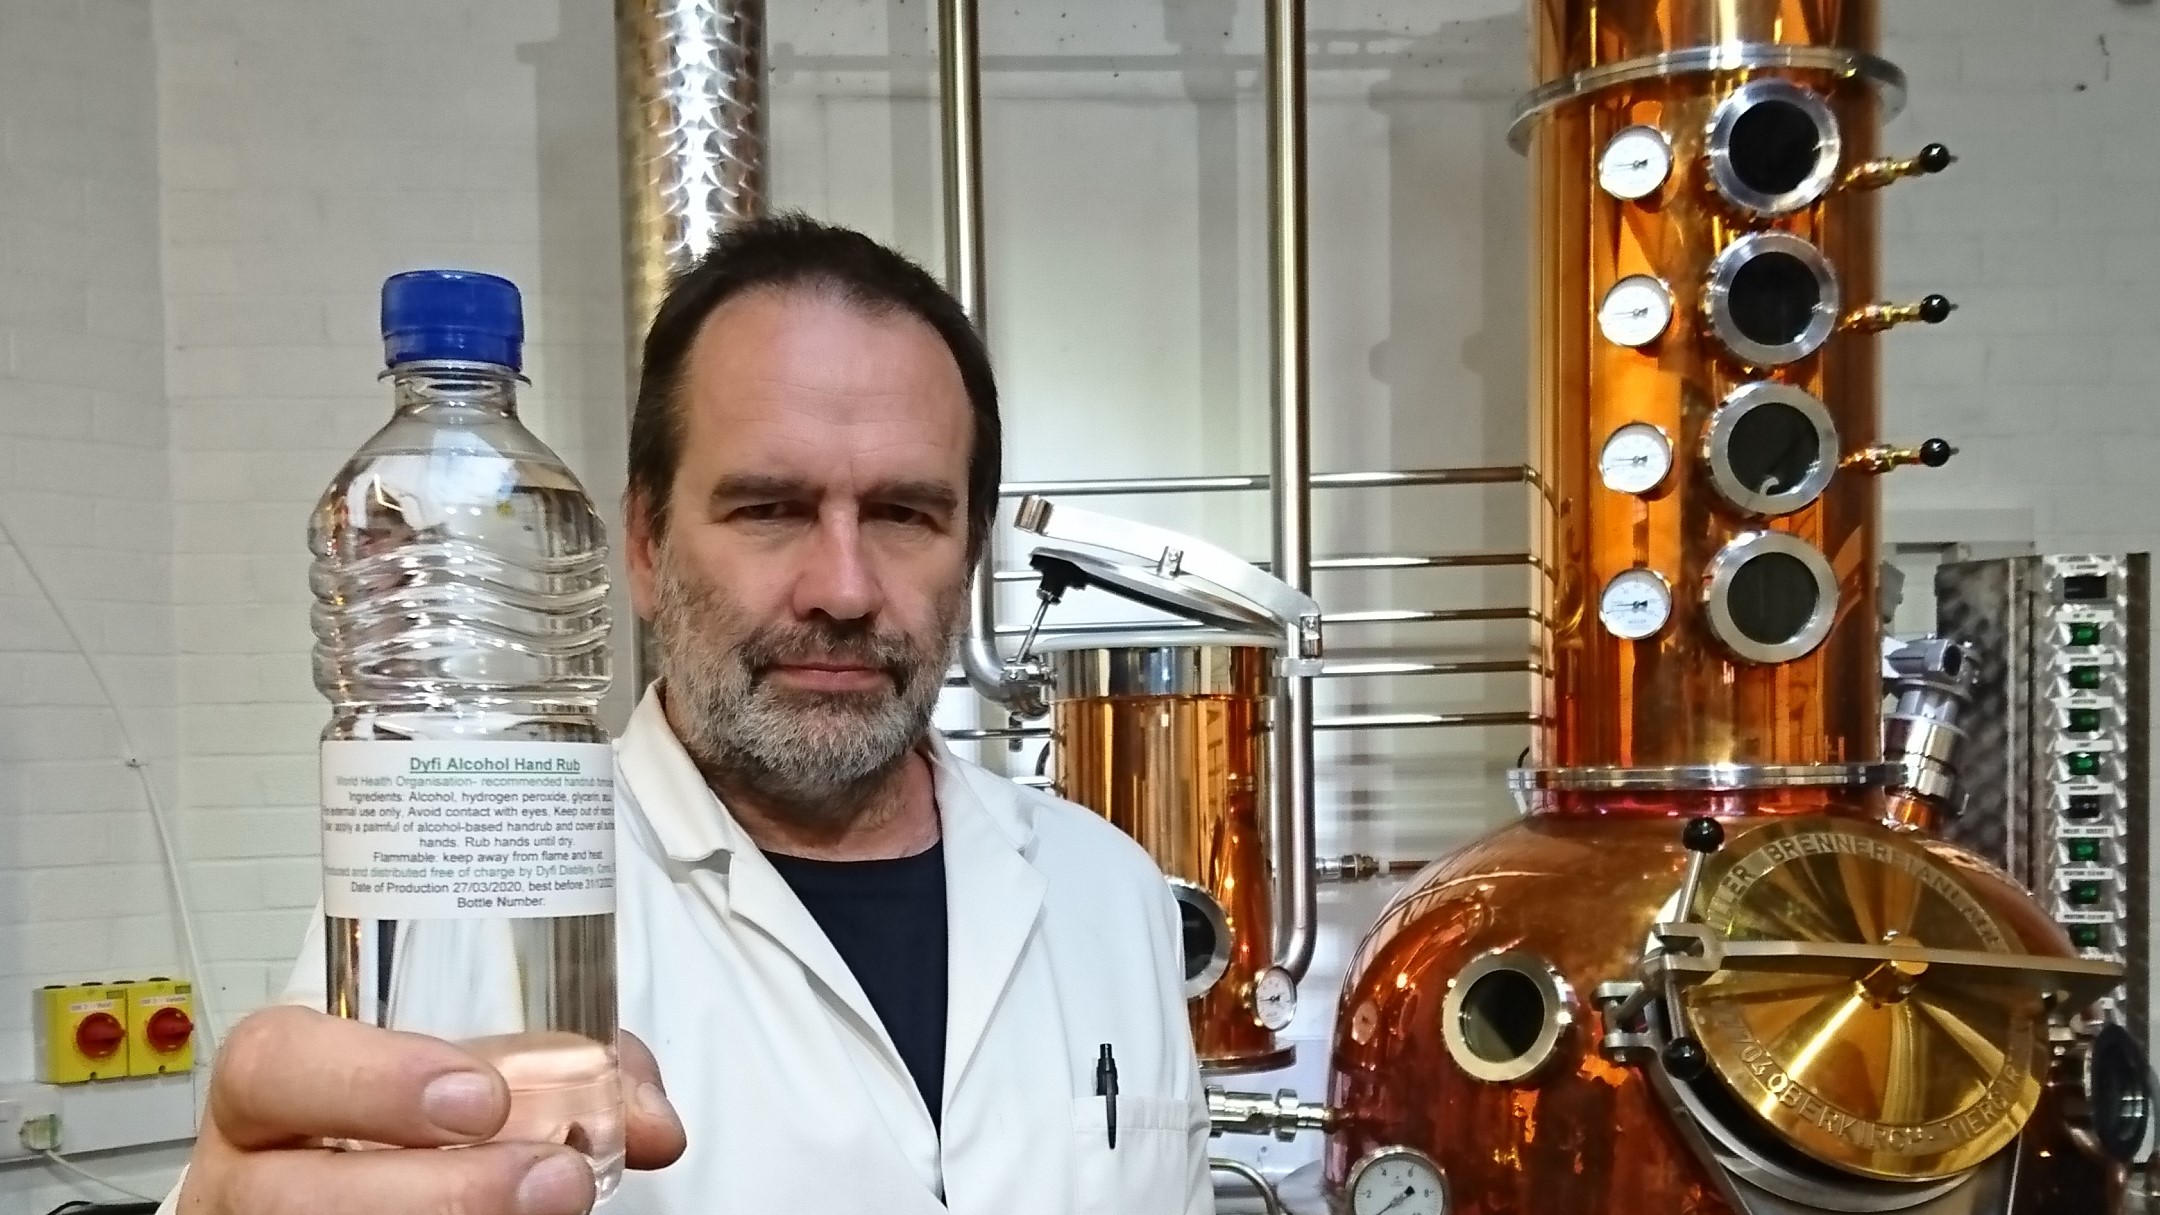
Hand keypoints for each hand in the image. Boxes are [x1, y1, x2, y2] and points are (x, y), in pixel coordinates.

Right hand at [175, 1006, 685, 1214]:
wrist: (396, 1177)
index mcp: (277, 1088)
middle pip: (294, 1193)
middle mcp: (255, 1173)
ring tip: (554, 1208)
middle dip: (436, 1190)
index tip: (484, 1096)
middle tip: (551, 1176)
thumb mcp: (473, 1075)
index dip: (372, 1079)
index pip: (272, 1063)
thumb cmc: (419, 1119)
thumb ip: (566, 1074)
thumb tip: (656, 1122)